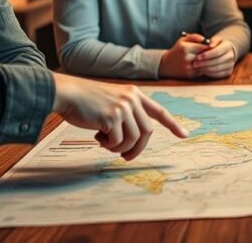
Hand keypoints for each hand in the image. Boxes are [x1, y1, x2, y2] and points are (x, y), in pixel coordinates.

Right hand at [51, 73, 186, 160]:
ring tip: (107, 144)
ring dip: (121, 148)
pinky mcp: (112, 117)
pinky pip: (118, 141)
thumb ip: (126, 113)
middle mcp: (132, 99)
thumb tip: (135, 140)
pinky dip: (109, 145)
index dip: (173, 124)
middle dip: (138, 148)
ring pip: (134, 139)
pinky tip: (98, 138)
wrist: (67, 93)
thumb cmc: (86, 101)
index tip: (184, 135)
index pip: (159, 111)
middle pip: (147, 131)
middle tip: (126, 157)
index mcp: (135, 94)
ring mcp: (123, 107)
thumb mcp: (112, 100)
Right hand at [159, 33, 213, 78]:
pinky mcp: (190, 75)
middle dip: (211, 54)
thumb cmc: (178, 50)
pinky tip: (206, 65)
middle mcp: (187, 58)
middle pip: (206, 56)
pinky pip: (203, 71)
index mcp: (186, 48)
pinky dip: (206, 68)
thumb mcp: (183, 40)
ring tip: (212, 58)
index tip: (214, 46)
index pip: (204, 47)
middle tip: (215, 53)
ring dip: (210, 62)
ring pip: (205, 64)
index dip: (211, 47)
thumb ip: (194, 37)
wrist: (167, 65)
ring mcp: (189, 67)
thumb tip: (205, 39)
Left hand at [190, 36, 236, 78]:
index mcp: (228, 46)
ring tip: (197, 67)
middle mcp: (231, 56)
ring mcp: (230, 65)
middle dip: (204, 63)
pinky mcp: (228, 72)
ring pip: (217, 69)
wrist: (226, 52)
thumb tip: (210, 45)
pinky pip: (218, 74)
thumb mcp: (215, 39)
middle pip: (217, 61)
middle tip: (195, 64)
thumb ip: (212, 40)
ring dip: (206, 69)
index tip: (198, 57)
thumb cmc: (217, 45)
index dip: (207, 55)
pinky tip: (203, 71)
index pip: (217, 51)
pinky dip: (209, 73)